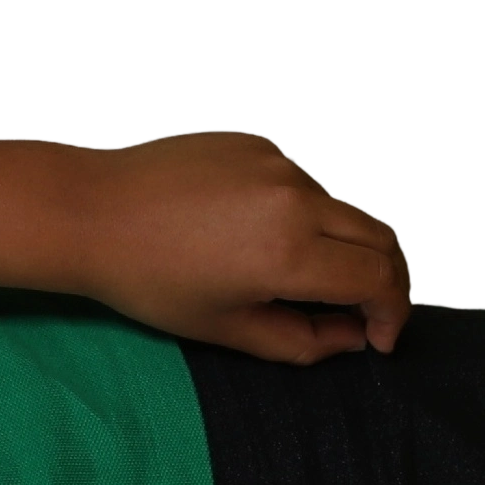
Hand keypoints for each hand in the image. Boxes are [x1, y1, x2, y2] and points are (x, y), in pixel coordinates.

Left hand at [74, 128, 417, 365]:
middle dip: (385, 280)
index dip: (392, 314)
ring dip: (344, 247)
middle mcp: (296, 199)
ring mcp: (280, 163)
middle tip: (367, 313)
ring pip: (345, 209)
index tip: (378, 339)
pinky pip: (307, 184)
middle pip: (381, 238)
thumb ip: (302, 341)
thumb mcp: (225, 329)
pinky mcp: (260, 143)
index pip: (379, 280)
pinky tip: (262, 237)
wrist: (91, 212)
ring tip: (303, 279)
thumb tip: (353, 337)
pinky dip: (308, 216)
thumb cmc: (147, 279)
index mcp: (289, 252)